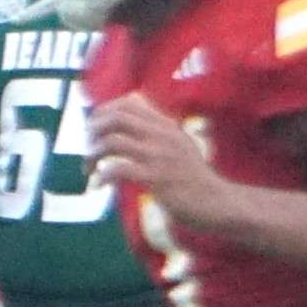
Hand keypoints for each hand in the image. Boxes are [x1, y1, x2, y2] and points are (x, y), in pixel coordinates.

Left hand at [86, 96, 228, 225]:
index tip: (92, 129)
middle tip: (87, 150)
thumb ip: (155, 133)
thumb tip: (124, 121)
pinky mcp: (157, 178)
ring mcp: (160, 156)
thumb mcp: (178, 146)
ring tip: (89, 170)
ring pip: (113, 141)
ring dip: (92, 155)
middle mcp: (163, 135)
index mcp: (166, 126)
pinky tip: (99, 186)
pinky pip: (119, 169)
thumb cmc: (193, 178)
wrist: (219, 203)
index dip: (102, 112)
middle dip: (92, 132)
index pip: (128, 103)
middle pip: (116, 118)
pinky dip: (102, 176)